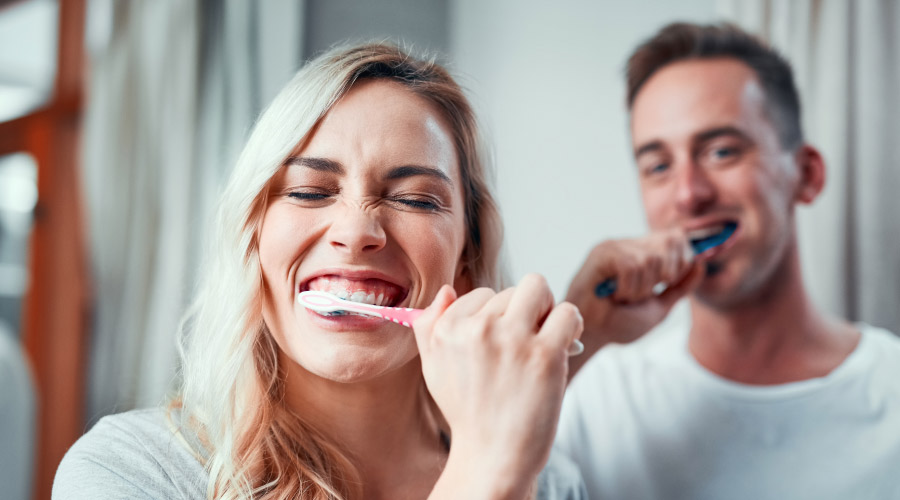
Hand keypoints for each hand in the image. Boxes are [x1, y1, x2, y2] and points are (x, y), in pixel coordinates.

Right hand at [414, 274, 582, 498]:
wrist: (492, 456)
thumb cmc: (468, 412)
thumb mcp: (434, 368)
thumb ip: (430, 325)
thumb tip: (447, 291)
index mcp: (448, 329)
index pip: (482, 294)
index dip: (498, 317)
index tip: (502, 343)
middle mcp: (477, 329)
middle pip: (512, 290)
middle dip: (524, 312)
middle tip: (527, 343)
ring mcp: (512, 340)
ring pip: (539, 289)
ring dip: (547, 310)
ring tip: (545, 338)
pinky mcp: (545, 354)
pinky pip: (567, 312)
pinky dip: (571, 325)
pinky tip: (564, 346)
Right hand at [565, 229, 704, 376]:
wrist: (593, 336)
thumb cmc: (620, 322)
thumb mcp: (660, 306)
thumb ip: (681, 286)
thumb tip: (701, 263)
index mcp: (644, 253)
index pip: (677, 238)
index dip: (684, 258)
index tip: (669, 283)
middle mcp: (630, 245)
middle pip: (670, 242)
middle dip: (665, 275)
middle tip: (643, 294)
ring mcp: (616, 246)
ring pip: (651, 259)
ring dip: (642, 290)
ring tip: (624, 298)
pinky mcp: (602, 253)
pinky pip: (631, 266)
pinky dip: (628, 289)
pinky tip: (614, 296)